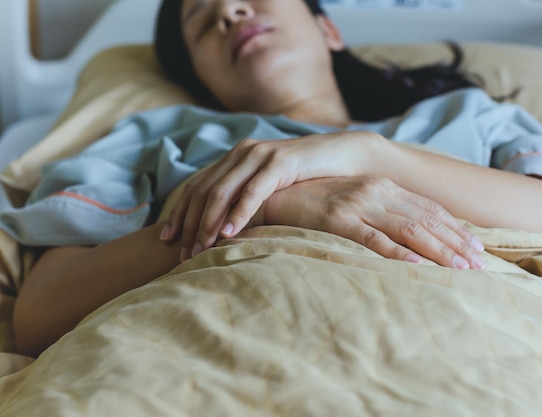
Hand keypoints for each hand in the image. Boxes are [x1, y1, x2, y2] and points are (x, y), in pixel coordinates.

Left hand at [160, 132, 387, 259]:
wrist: (342, 155)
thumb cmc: (306, 177)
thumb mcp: (269, 186)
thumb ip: (246, 196)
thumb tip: (222, 227)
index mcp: (235, 156)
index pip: (196, 185)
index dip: (179, 211)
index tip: (166, 238)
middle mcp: (242, 152)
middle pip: (203, 190)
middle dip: (190, 224)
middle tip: (183, 253)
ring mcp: (261, 155)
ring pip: (222, 191)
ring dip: (209, 222)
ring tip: (200, 249)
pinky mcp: (281, 163)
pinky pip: (253, 191)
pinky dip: (238, 213)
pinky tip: (229, 233)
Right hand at [261, 177, 485, 268]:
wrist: (278, 194)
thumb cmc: (318, 202)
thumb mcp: (356, 200)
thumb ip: (382, 211)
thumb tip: (411, 233)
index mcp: (383, 186)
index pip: (429, 209)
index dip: (455, 228)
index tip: (477, 248)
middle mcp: (376, 191)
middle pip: (426, 220)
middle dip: (455, 243)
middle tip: (479, 265)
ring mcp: (358, 204)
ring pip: (407, 229)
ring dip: (437, 251)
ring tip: (459, 270)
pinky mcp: (337, 219)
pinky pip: (372, 238)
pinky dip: (396, 253)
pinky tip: (416, 266)